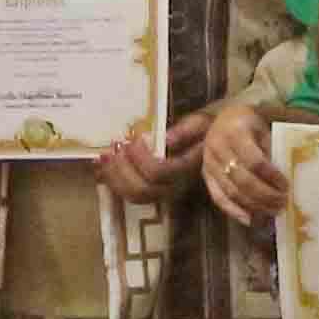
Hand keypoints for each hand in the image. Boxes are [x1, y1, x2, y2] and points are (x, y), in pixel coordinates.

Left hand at [91, 109, 205, 207]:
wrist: (214, 143)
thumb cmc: (207, 130)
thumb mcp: (203, 122)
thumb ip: (187, 130)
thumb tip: (166, 139)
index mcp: (188, 168)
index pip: (159, 172)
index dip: (140, 158)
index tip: (135, 139)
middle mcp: (177, 186)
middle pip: (142, 190)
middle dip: (121, 169)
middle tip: (115, 146)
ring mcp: (165, 192)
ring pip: (133, 196)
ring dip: (114, 177)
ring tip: (104, 156)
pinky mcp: (155, 191)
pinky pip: (130, 195)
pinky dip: (113, 182)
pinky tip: (104, 165)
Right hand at [198, 105, 288, 224]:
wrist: (223, 118)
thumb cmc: (249, 124)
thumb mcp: (263, 129)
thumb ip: (271, 150)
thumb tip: (285, 178)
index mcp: (234, 132)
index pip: (254, 161)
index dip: (271, 176)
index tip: (286, 185)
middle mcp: (217, 148)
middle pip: (242, 180)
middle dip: (265, 195)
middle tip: (283, 203)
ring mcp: (209, 163)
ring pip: (231, 191)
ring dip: (254, 205)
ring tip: (273, 211)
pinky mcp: (205, 175)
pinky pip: (218, 197)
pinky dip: (234, 211)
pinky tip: (250, 220)